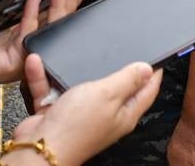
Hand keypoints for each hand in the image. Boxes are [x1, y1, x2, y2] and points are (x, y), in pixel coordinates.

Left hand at [0, 0, 88, 100]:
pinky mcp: (19, 61)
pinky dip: (34, 12)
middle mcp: (33, 43)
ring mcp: (28, 53)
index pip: (55, 11)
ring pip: (51, 25)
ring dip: (60, 2)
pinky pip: (30, 32)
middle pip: (60, 18)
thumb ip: (21, 1)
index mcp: (29, 32)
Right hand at [16, 56, 161, 164]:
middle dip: (115, 66)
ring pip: (79, 85)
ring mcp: (81, 114)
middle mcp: (105, 115)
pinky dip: (44, 77)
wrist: (37, 149)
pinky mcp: (57, 113)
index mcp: (125, 113)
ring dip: (71, 68)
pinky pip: (51, 89)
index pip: (147, 90)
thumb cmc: (75, 127)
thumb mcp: (108, 94)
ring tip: (71, 50)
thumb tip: (148, 69)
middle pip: (116, 87)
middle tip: (118, 46)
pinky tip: (37, 62)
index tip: (157, 56)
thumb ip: (128, 80)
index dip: (153, 73)